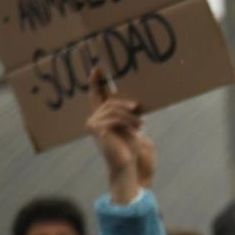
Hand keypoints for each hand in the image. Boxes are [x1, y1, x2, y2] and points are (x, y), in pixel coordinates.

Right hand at [86, 66, 152, 202]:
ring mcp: (93, 124)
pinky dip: (128, 121)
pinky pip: (114, 116)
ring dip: (130, 115)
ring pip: (113, 108)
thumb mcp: (133, 127)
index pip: (97, 95)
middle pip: (110, 101)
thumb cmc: (133, 150)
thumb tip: (135, 102)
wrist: (130, 167)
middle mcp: (94, 119)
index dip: (97, 80)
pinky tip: (137, 129)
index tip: (99, 66)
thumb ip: (129, 113)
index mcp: (103, 117)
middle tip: (140, 110)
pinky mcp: (96, 128)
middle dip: (127, 105)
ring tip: (141, 124)